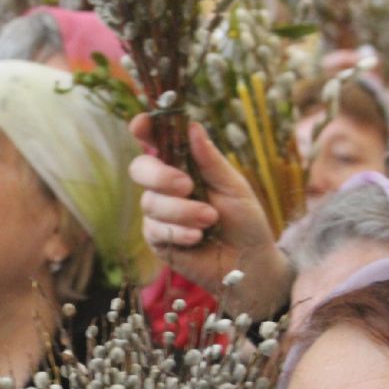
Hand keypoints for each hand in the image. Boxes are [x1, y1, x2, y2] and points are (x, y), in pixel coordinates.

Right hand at [130, 115, 291, 317]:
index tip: (141, 125)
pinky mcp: (157, 240)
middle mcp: (166, 187)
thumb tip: (192, 126)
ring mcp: (159, 214)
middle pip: (140, 168)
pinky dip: (179, 231)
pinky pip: (155, 229)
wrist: (249, 263)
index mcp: (183, 166)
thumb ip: (210, 160)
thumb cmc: (245, 222)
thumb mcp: (233, 186)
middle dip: (160, 175)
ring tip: (210, 219)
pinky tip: (197, 237)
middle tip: (187, 185)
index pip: (156, 141)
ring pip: (150, 202)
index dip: (144, 130)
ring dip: (182, 210)